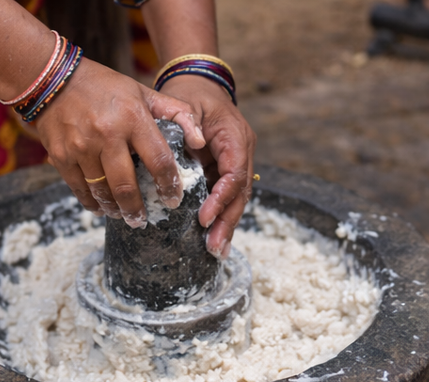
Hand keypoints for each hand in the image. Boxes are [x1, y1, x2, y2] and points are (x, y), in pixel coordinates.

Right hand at [35, 59, 205, 226]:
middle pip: (127, 185)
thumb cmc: (104, 87)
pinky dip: (91, 202)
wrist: (51, 77)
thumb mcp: (143, 92)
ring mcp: (81, 146)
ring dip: (115, 209)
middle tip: (142, 220)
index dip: (168, 185)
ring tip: (124, 216)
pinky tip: (101, 207)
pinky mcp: (60, 155)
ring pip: (102, 191)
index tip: (172, 200)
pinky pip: (79, 189)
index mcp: (133, 118)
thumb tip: (200, 141)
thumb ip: (176, 114)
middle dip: (137, 208)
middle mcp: (107, 134)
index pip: (158, 161)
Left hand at [158, 74, 257, 257]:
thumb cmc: (190, 93)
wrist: (199, 84)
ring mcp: (237, 163)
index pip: (234, 174)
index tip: (204, 216)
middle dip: (228, 222)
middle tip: (214, 247)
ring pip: (237, 200)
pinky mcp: (226, 170)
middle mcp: (243, 153)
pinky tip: (215, 238)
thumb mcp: (185, 103)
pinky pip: (228, 197)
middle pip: (240, 194)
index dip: (222, 198)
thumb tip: (193, 147)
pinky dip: (222, 217)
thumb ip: (187, 124)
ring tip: (216, 251)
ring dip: (227, 226)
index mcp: (236, 137)